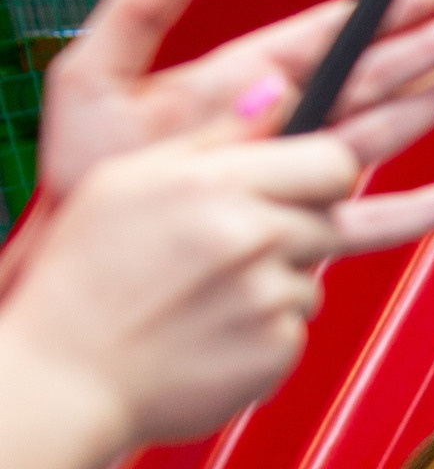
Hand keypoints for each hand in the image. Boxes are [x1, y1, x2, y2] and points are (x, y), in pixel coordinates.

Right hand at [6, 121, 369, 448]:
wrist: (65, 377)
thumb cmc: (86, 275)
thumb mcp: (128, 180)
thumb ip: (214, 138)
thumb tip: (280, 90)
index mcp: (214, 185)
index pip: (332, 162)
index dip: (324, 171)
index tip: (305, 183)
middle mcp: (252, 238)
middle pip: (330, 220)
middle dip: (294, 230)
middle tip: (231, 249)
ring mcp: (270, 298)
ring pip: (311, 278)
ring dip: (273, 284)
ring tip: (203, 296)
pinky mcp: (279, 350)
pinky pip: (294, 328)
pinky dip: (262, 331)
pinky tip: (208, 333)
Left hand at [37, 0, 433, 200]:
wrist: (85, 268)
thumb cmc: (78, 180)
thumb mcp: (94, 77)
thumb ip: (139, 6)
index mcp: (238, 81)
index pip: (327, 36)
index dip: (381, 12)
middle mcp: (277, 125)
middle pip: (371, 77)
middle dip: (430, 49)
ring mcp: (293, 175)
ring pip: (382, 133)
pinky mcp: (300, 229)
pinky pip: (371, 216)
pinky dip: (419, 210)